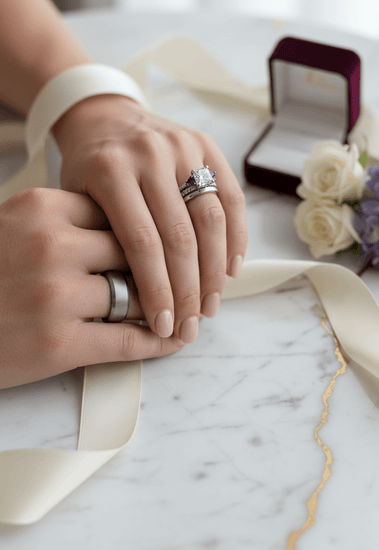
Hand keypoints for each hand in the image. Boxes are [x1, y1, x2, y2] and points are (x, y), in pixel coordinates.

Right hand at [0, 187, 187, 388]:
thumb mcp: (13, 226)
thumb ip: (63, 222)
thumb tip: (124, 233)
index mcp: (41, 207)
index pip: (118, 214)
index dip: (145, 232)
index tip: (167, 242)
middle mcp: (51, 244)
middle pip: (134, 251)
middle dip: (160, 267)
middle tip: (189, 277)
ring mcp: (56, 294)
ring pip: (137, 294)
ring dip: (165, 305)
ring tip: (185, 311)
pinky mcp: (59, 343)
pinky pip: (128, 339)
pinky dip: (158, 342)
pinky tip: (173, 340)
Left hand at [53, 95, 246, 343]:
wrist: (105, 119)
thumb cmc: (88, 170)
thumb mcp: (77, 201)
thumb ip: (104, 242)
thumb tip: (138, 305)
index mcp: (109, 170)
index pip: (142, 242)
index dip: (157, 291)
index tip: (164, 327)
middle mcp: (149, 154)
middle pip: (180, 236)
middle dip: (190, 291)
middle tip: (190, 327)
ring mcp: (182, 146)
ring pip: (211, 220)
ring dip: (216, 272)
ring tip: (210, 306)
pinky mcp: (206, 145)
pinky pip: (231, 197)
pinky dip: (236, 237)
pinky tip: (231, 269)